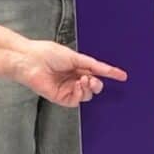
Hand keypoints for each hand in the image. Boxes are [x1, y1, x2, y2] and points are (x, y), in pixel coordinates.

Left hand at [11, 40, 128, 106]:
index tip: (123, 76)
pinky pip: (76, 100)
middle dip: (97, 84)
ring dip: (89, 88)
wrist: (30, 61)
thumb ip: (92, 64)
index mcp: (76, 66)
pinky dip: (80, 94)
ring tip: (83, 79)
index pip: (96, 72)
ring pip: (87, 95)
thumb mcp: (75, 56)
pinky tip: (77, 86)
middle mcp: (73, 78)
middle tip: (93, 79)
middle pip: (93, 86)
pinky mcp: (60, 97)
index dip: (110, 74)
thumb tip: (106, 69)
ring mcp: (67, 88)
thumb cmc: (47, 54)